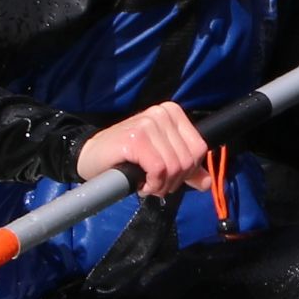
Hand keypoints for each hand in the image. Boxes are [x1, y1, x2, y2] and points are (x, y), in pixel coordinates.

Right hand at [74, 101, 212, 198]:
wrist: (90, 159)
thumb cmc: (126, 159)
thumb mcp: (161, 161)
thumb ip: (186, 170)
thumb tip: (207, 182)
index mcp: (172, 113)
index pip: (199, 149)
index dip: (187, 172)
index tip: (167, 177)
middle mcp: (162, 113)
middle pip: (188, 160)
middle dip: (174, 181)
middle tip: (154, 184)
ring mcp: (149, 123)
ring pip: (175, 166)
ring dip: (161, 185)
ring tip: (145, 183)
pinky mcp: (136, 138)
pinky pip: (159, 169)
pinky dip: (152, 184)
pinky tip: (139, 184)